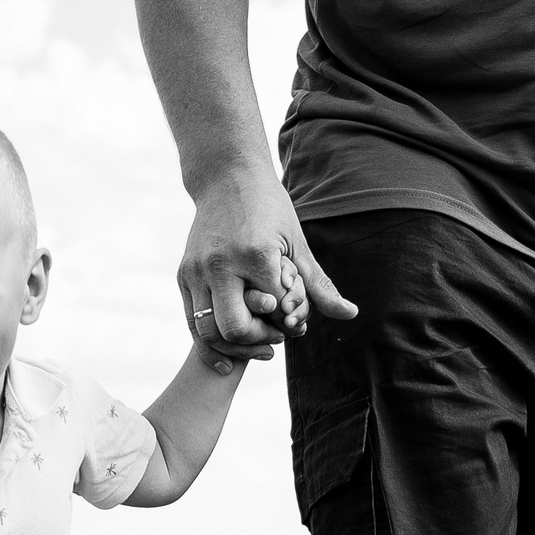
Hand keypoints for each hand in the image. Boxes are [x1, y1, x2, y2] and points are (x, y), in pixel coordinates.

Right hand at [178, 168, 356, 363]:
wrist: (225, 177)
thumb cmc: (269, 207)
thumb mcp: (297, 244)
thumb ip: (319, 285)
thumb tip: (351, 314)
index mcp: (255, 255)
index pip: (274, 309)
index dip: (288, 323)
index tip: (296, 323)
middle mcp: (221, 264)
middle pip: (236, 328)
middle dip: (259, 339)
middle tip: (275, 339)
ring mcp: (196, 270)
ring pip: (208, 331)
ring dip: (234, 347)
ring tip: (255, 346)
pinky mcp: (183, 274)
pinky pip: (192, 321)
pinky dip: (209, 343)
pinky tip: (226, 358)